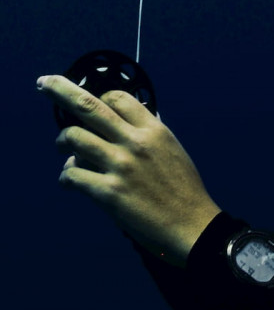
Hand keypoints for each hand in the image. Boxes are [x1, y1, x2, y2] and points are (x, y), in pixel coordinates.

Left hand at [39, 74, 220, 266]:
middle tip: (44, 83)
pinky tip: (70, 181)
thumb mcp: (172, 151)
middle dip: (60, 90)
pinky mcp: (108, 193)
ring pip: (73, 138)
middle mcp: (135, 143)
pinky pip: (72, 175)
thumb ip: (148, 135)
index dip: (99, 97)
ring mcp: (120, 167)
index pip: (117, 98)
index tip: (89, 101)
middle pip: (87, 106)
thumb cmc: (183, 191)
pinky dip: (66, 176)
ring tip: (62, 148)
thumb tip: (124, 124)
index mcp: (154, 130)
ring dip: (62, 142)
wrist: (193, 226)